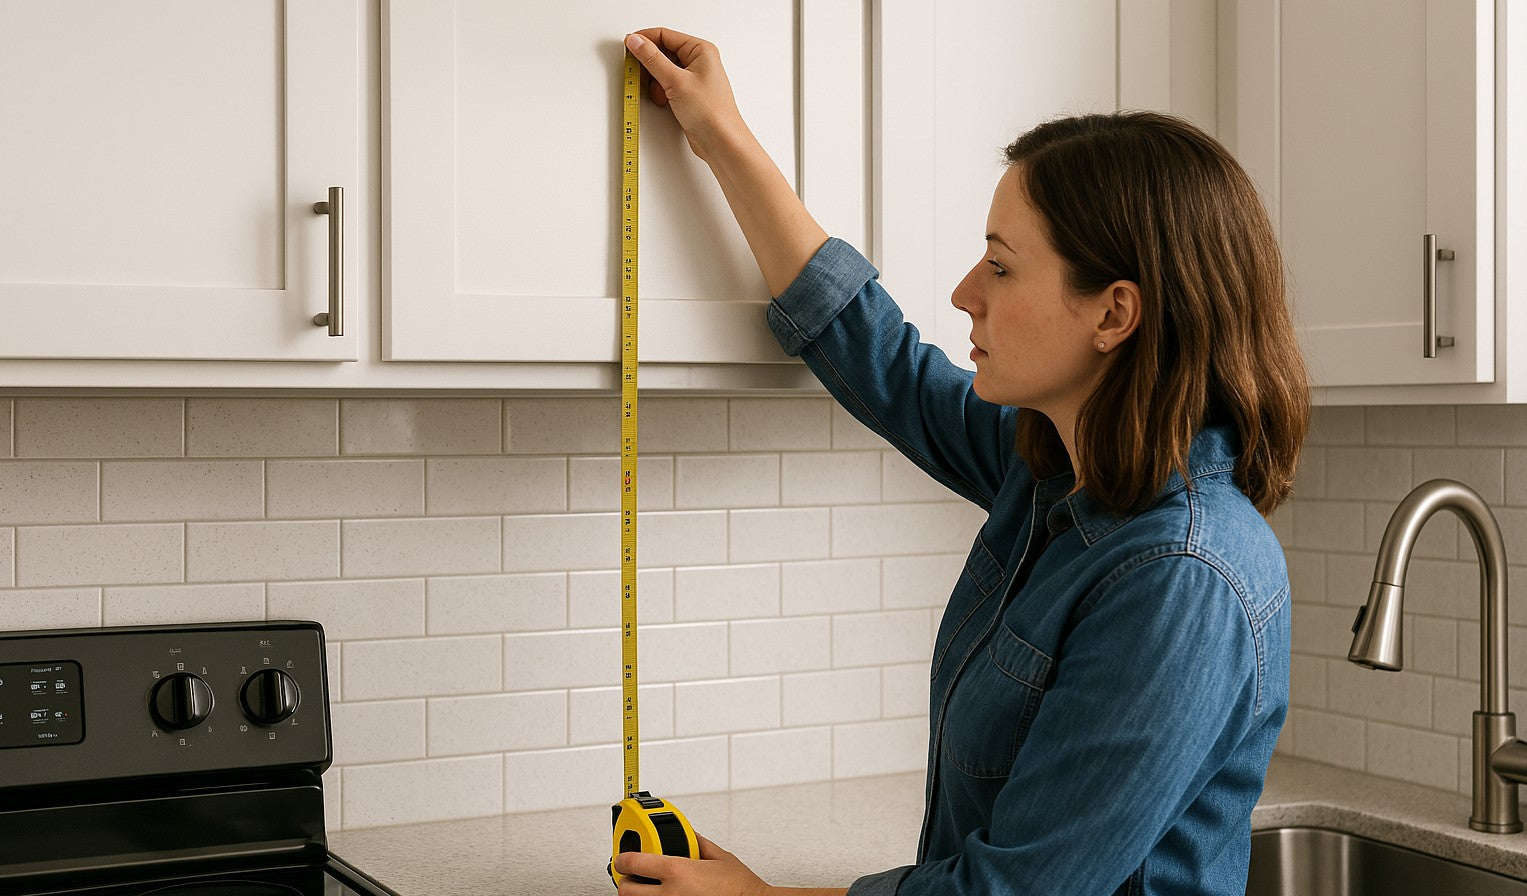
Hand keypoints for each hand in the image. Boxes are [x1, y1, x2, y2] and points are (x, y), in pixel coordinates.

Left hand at [614, 833, 769, 895]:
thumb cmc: (741, 888)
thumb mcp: (720, 857)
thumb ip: (698, 842)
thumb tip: (687, 833)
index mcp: (678, 871)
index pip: (633, 863)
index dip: (622, 858)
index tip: (622, 857)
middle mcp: (670, 894)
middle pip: (626, 889)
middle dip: (626, 881)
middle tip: (633, 876)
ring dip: (639, 895)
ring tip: (650, 888)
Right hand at [623, 28, 746, 164]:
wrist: (721, 141)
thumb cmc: (711, 112)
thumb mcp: (676, 81)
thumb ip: (653, 59)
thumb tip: (637, 42)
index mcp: (701, 50)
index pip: (665, 35)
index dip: (644, 39)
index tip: (628, 46)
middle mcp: (699, 62)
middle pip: (663, 52)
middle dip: (649, 63)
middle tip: (636, 70)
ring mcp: (693, 78)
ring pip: (663, 70)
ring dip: (654, 79)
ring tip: (653, 89)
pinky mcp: (688, 94)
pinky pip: (667, 84)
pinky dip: (660, 90)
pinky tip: (660, 99)